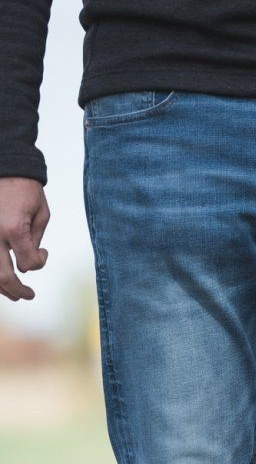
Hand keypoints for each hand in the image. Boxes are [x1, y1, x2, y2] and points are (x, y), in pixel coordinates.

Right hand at [0, 177, 50, 301]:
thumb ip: (35, 240)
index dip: (40, 262)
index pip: (28, 263)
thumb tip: (27, 263)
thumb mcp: (41, 214)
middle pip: (3, 276)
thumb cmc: (25, 190)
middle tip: (27, 296)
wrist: (4, 167)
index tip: (43, 253)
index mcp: (13, 229)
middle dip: (17, 290)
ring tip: (12, 294)